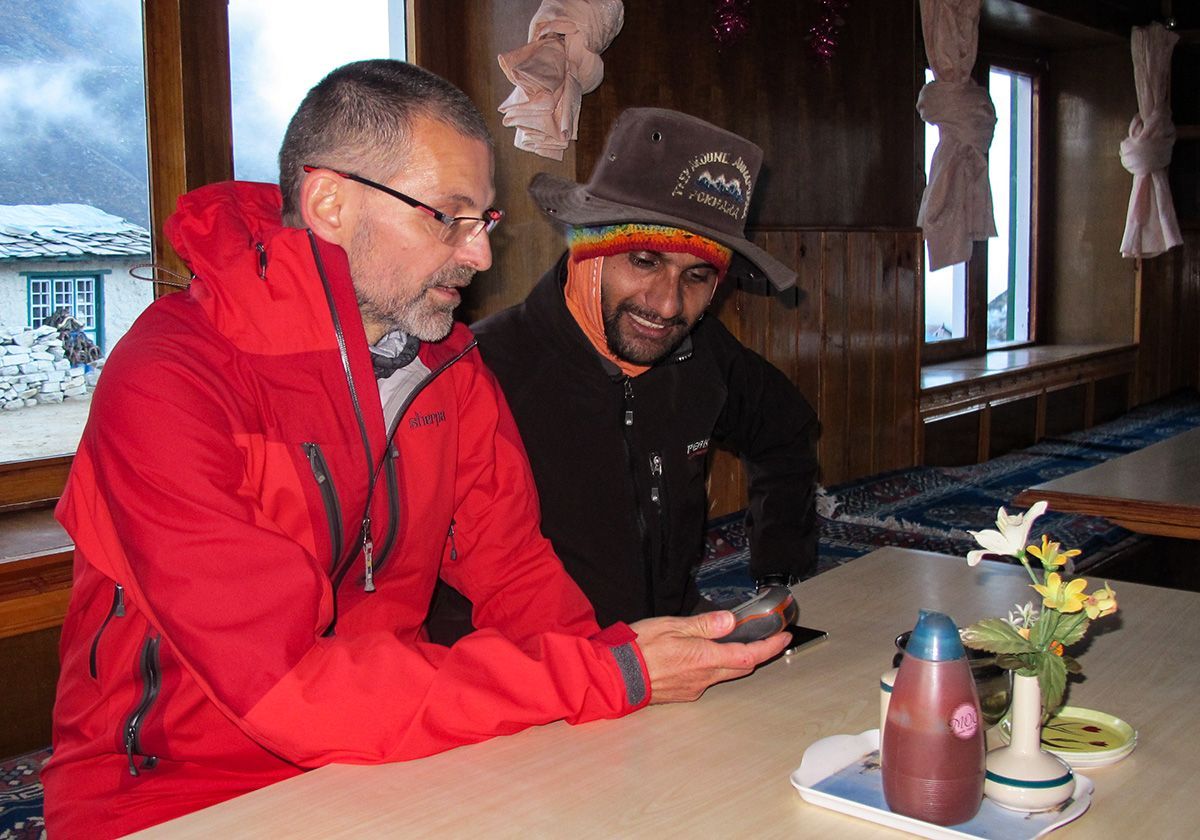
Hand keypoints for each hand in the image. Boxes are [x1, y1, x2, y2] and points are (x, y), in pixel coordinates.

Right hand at [629, 610, 788, 703]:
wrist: (614, 676)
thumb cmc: (637, 649)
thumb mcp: (671, 625)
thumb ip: (704, 624)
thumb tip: (731, 621)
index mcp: (703, 658)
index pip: (747, 655)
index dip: (770, 647)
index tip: (783, 637)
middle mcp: (703, 677)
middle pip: (740, 667)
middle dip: (756, 653)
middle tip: (765, 639)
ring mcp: (693, 688)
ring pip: (722, 674)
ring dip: (732, 660)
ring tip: (728, 643)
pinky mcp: (682, 694)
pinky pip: (704, 680)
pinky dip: (710, 667)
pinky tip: (699, 656)